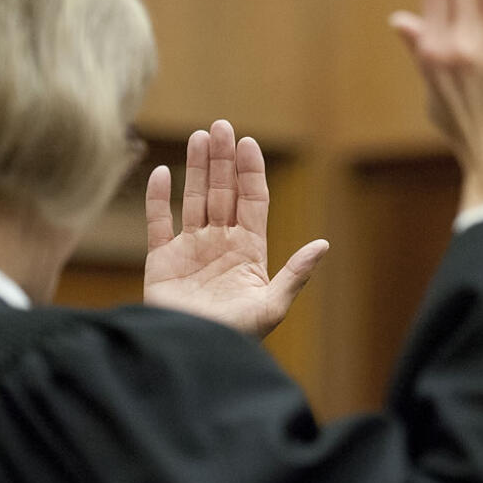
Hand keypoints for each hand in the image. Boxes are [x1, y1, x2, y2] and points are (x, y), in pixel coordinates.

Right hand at [143, 119, 328, 338]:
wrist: (194, 356)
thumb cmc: (236, 337)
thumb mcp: (272, 306)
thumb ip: (295, 274)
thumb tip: (324, 244)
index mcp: (248, 250)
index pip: (252, 201)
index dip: (251, 172)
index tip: (248, 143)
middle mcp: (220, 243)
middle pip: (223, 192)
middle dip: (223, 159)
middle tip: (221, 126)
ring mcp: (190, 249)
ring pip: (194, 198)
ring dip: (197, 168)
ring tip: (200, 136)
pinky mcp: (161, 260)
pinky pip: (158, 222)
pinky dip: (159, 197)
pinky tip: (164, 172)